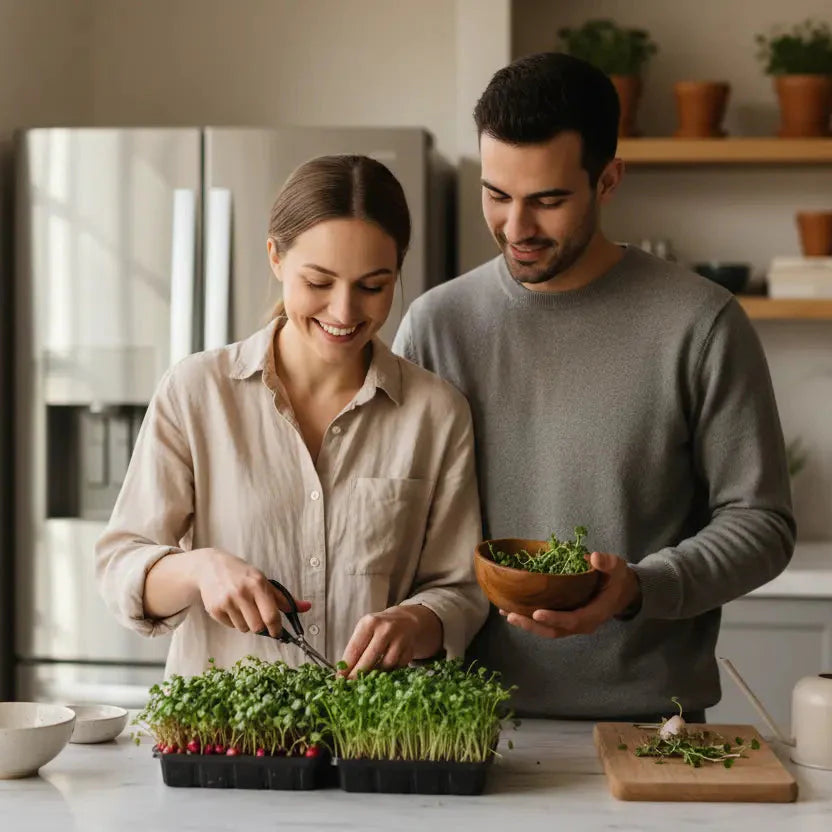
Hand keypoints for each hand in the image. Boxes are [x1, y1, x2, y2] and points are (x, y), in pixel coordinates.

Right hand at [196, 549, 310, 636]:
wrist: (210, 567)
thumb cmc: (242, 574)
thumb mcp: (263, 581)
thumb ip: (284, 598)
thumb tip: (307, 607)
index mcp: (257, 584)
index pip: (271, 615)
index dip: (277, 629)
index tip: (278, 633)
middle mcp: (242, 592)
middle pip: (257, 627)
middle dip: (261, 627)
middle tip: (259, 618)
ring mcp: (226, 601)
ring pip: (244, 628)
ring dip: (247, 623)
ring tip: (243, 608)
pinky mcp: (214, 609)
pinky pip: (231, 626)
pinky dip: (234, 621)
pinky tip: (231, 607)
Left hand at [340, 604, 442, 678]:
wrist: (406, 621)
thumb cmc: (379, 629)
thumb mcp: (365, 631)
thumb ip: (356, 649)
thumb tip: (343, 674)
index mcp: (369, 623)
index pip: (355, 648)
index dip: (347, 666)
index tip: (340, 678)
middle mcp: (385, 629)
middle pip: (370, 658)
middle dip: (359, 673)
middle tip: (351, 685)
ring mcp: (400, 638)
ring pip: (385, 664)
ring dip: (376, 674)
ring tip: (368, 677)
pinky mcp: (410, 648)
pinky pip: (397, 667)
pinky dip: (390, 671)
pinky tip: (384, 670)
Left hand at [501, 551, 640, 638]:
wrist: (621, 591)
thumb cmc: (616, 578)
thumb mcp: (616, 567)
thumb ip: (607, 563)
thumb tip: (593, 557)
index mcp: (595, 613)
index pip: (573, 620)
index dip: (555, 618)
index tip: (537, 613)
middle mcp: (582, 623)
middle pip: (555, 631)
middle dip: (532, 626)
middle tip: (511, 615)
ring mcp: (572, 623)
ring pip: (548, 630)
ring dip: (527, 624)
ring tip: (506, 614)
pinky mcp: (565, 618)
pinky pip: (546, 623)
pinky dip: (529, 619)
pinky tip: (511, 610)